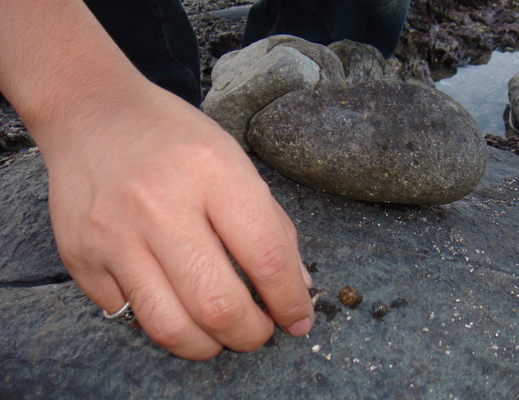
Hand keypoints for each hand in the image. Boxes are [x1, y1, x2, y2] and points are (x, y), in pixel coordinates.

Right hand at [44, 88, 313, 358]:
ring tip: (222, 333)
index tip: (298, 317)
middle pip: (218, 305)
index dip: (290, 300)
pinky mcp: (81, 257)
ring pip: (169, 327)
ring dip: (208, 345)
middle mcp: (159, 204)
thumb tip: (295, 288)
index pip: (267, 256)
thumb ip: (270, 225)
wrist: (92, 114)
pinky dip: (162, 321)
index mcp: (212, 171)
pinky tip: (174, 302)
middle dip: (252, 335)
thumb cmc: (174, 138)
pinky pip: (129, 314)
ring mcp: (114, 234)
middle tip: (260, 331)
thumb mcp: (234, 160)